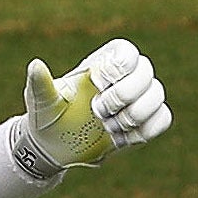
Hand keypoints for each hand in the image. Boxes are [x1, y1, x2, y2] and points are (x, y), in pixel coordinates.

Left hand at [20, 38, 170, 168]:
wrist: (55, 146)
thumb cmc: (48, 117)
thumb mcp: (42, 101)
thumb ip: (40, 83)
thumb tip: (35, 65)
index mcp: (101, 66)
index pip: (126, 51)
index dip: (117, 67)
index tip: (96, 84)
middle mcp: (123, 79)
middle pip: (146, 70)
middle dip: (124, 94)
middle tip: (98, 111)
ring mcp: (137, 100)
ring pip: (157, 95)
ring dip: (134, 115)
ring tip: (109, 127)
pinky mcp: (144, 122)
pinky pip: (162, 118)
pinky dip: (145, 130)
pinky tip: (121, 138)